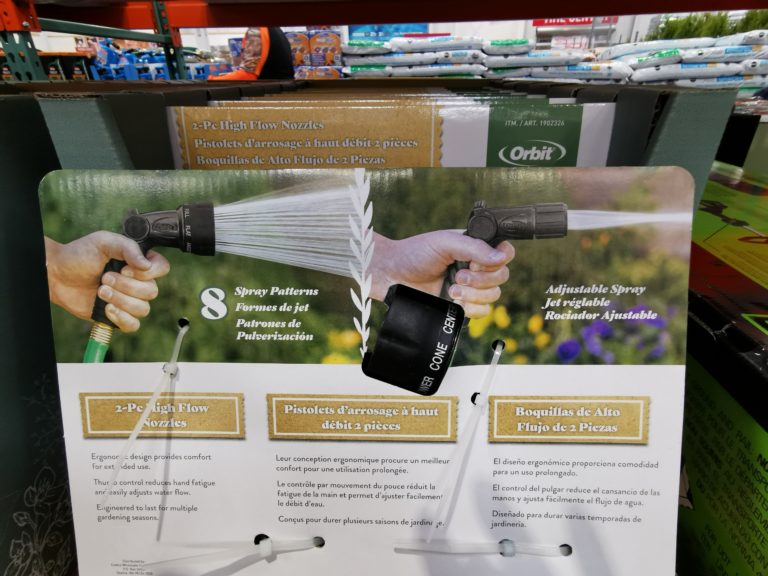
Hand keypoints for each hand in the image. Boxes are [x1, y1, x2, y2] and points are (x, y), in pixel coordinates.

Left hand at [45, 232, 170, 331]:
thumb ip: (128, 248)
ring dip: (120, 300)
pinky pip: (133, 325)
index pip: (162, 268)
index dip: (148, 272)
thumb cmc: (80, 255)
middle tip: (104, 278)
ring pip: (143, 309)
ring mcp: (129, 300)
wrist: (58, 275)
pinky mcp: (118, 316)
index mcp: (138, 262)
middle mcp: (138, 282)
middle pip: (152, 291)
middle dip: (126, 286)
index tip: (125, 268)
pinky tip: (106, 308)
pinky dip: (121, 318)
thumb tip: (146, 265)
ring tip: (100, 291)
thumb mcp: (104, 242)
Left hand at [370, 231, 514, 317]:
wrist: (392, 275)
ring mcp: (470, 288)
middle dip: (481, 280)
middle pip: (502, 277)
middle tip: (457, 276)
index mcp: (474, 248)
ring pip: (493, 296)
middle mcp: (475, 268)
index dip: (498, 260)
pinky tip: (453, 301)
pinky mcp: (462, 306)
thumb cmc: (414, 253)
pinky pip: (482, 312)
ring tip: (451, 290)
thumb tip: (500, 257)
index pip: (504, 253)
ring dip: (474, 295)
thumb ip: (474, 247)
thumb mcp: (445, 243)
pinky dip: (471, 309)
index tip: (475, 262)